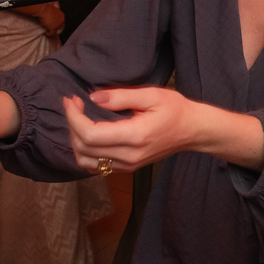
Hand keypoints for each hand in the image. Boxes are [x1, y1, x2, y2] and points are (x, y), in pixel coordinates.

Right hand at [38, 2, 64, 36]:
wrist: (44, 10)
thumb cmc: (46, 8)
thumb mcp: (53, 11)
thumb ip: (54, 15)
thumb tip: (50, 17)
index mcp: (62, 15)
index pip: (61, 22)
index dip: (58, 24)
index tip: (54, 25)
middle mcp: (61, 20)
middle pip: (61, 27)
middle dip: (57, 29)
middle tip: (52, 30)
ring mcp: (58, 25)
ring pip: (56, 31)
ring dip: (53, 32)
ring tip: (49, 32)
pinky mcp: (53, 28)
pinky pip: (52, 33)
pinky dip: (49, 34)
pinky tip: (46, 33)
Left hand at [63, 88, 199, 172]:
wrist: (192, 130)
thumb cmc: (175, 109)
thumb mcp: (151, 95)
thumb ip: (120, 96)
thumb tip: (93, 98)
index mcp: (135, 136)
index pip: (90, 134)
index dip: (74, 117)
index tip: (71, 99)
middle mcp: (129, 156)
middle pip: (83, 148)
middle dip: (72, 124)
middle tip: (74, 104)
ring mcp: (127, 165)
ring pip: (85, 161)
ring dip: (75, 140)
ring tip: (80, 119)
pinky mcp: (127, 168)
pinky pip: (95, 166)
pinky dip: (84, 151)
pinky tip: (89, 133)